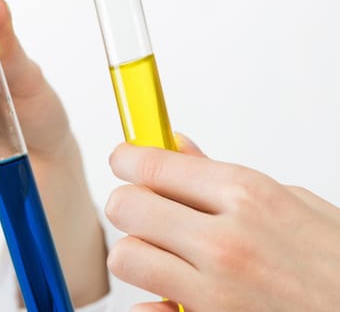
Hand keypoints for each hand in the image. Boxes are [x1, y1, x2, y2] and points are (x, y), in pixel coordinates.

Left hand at [106, 138, 339, 311]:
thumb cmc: (335, 261)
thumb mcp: (291, 200)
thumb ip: (221, 175)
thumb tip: (177, 147)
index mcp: (247, 196)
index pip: (153, 165)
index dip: (126, 157)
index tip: (123, 159)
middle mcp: (225, 243)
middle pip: (126, 206)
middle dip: (128, 203)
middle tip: (144, 207)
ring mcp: (215, 292)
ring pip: (126, 256)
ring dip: (137, 250)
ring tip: (164, 251)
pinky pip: (145, 308)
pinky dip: (152, 299)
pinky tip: (175, 292)